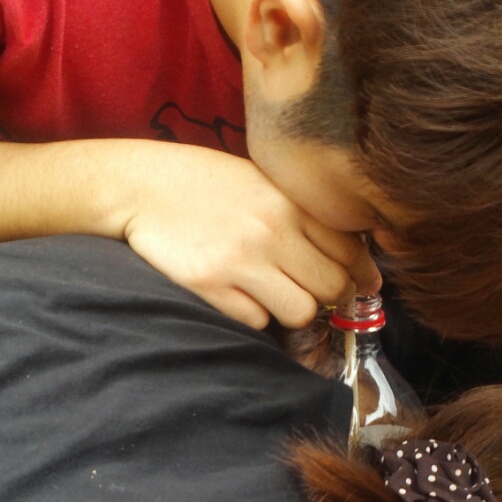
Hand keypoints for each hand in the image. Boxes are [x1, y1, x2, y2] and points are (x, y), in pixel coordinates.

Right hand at [119, 146, 380, 329]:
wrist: (139, 185)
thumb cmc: (204, 183)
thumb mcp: (261, 181)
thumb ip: (302, 213)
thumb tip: (353, 258)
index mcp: (289, 201)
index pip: (350, 250)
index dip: (361, 274)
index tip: (361, 285)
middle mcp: (272, 230)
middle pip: (332, 287)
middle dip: (329, 296)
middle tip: (313, 291)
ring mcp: (241, 260)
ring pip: (301, 312)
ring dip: (294, 310)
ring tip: (276, 295)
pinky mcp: (210, 285)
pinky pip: (257, 320)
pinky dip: (255, 314)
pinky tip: (240, 294)